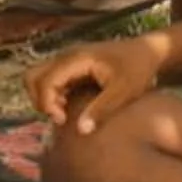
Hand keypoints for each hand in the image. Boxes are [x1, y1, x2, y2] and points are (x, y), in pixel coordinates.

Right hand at [26, 32, 166, 132]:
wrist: (149, 51)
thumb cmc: (138, 69)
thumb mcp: (123, 92)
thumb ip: (101, 109)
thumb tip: (80, 130)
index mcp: (76, 59)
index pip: (44, 80)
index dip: (47, 103)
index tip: (62, 121)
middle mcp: (67, 56)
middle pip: (32, 76)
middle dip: (40, 100)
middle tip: (60, 117)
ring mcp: (69, 60)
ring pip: (39, 78)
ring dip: (46, 98)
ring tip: (65, 113)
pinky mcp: (73, 66)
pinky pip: (51, 80)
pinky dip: (54, 95)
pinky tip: (72, 107)